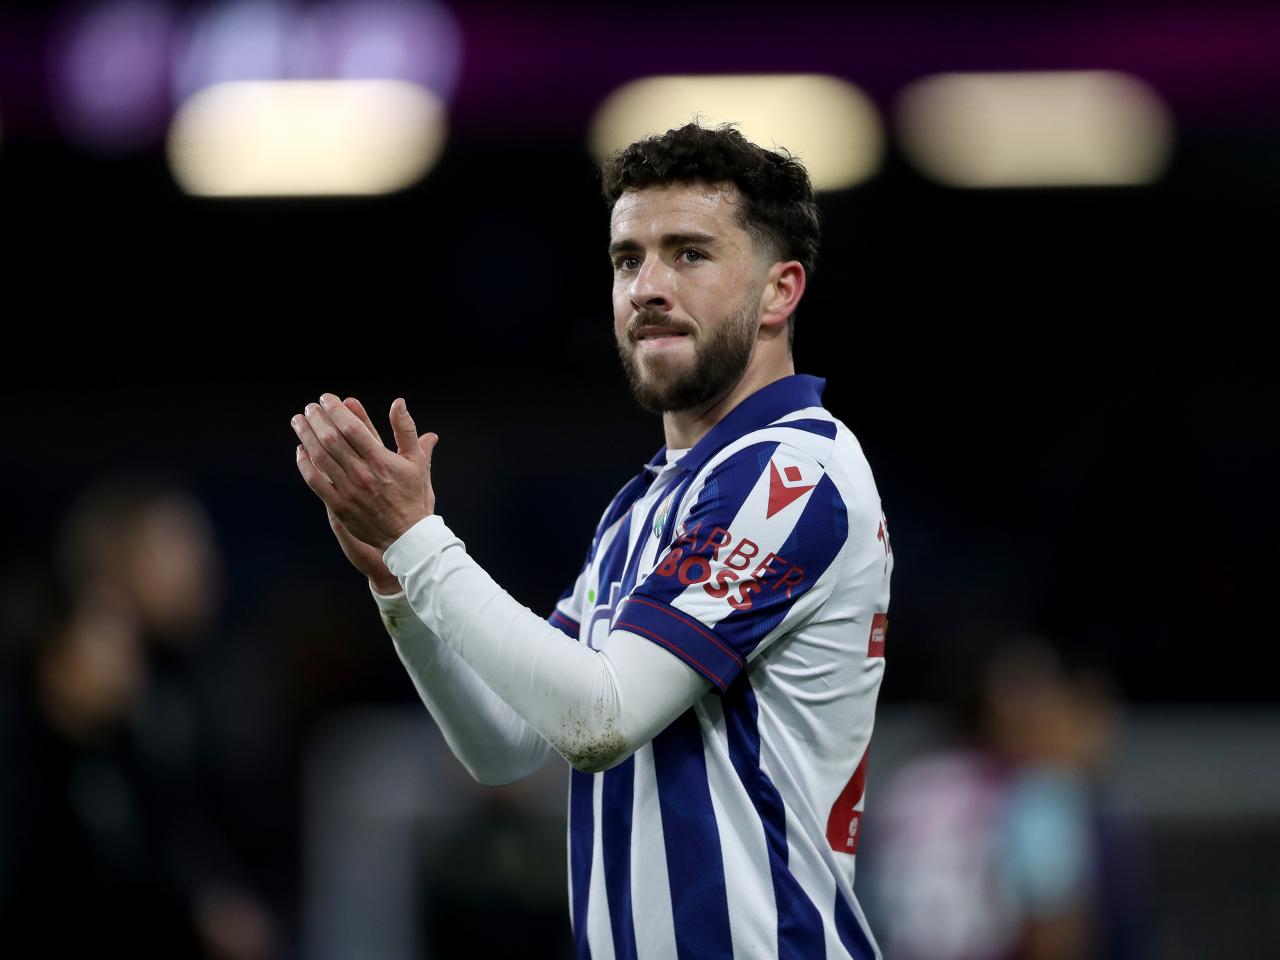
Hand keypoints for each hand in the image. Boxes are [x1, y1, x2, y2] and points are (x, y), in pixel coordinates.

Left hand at [293, 393, 438, 553]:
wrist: (406, 534)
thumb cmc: (413, 494)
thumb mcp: (417, 460)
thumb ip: (406, 430)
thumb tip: (398, 403)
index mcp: (381, 460)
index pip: (352, 427)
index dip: (336, 410)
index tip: (326, 399)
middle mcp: (363, 473)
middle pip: (332, 439)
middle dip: (317, 419)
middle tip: (310, 408)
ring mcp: (348, 490)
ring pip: (320, 457)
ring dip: (306, 436)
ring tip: (299, 421)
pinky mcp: (338, 505)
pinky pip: (315, 481)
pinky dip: (304, 464)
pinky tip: (300, 451)